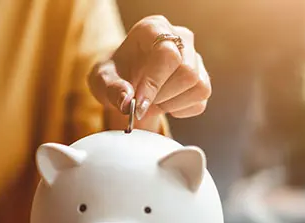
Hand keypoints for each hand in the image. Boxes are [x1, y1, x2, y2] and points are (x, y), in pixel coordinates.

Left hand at [88, 15, 210, 125]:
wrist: (124, 80)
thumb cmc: (114, 74)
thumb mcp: (102, 80)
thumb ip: (112, 89)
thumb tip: (127, 102)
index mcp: (153, 28)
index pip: (167, 53)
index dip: (155, 82)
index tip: (138, 103)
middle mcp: (180, 38)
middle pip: (187, 72)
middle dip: (161, 95)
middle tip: (141, 101)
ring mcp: (195, 58)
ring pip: (198, 86)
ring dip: (170, 104)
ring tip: (151, 101)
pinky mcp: (202, 78)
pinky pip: (199, 102)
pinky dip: (179, 111)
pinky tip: (163, 104)